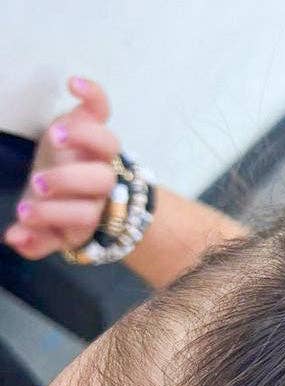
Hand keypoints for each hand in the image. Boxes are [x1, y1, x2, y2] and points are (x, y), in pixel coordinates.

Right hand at [3, 75, 120, 260]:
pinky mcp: (93, 123)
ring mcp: (99, 152)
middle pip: (100, 180)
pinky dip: (93, 94)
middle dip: (68, 180)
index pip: (85, 215)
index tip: (25, 215)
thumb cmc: (57, 208)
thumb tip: (13, 240)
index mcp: (91, 209)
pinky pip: (101, 108)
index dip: (59, 215)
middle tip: (37, 183)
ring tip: (54, 134)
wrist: (75, 190)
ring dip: (83, 137)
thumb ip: (35, 240)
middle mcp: (101, 181)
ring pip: (108, 144)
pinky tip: (73, 84)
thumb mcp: (46, 228)